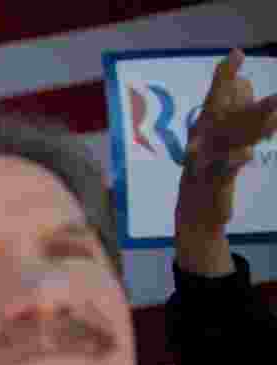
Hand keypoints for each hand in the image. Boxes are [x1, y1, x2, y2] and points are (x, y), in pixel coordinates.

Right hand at [175, 49, 276, 273]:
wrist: (196, 211)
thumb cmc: (212, 172)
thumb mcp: (228, 145)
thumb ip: (244, 122)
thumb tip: (252, 94)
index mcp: (206, 129)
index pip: (217, 97)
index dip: (224, 75)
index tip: (236, 53)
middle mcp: (203, 141)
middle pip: (225, 115)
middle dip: (239, 98)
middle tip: (258, 84)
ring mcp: (207, 161)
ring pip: (232, 140)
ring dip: (252, 126)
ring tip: (274, 114)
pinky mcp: (214, 182)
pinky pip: (225, 170)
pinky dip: (233, 162)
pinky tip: (245, 155)